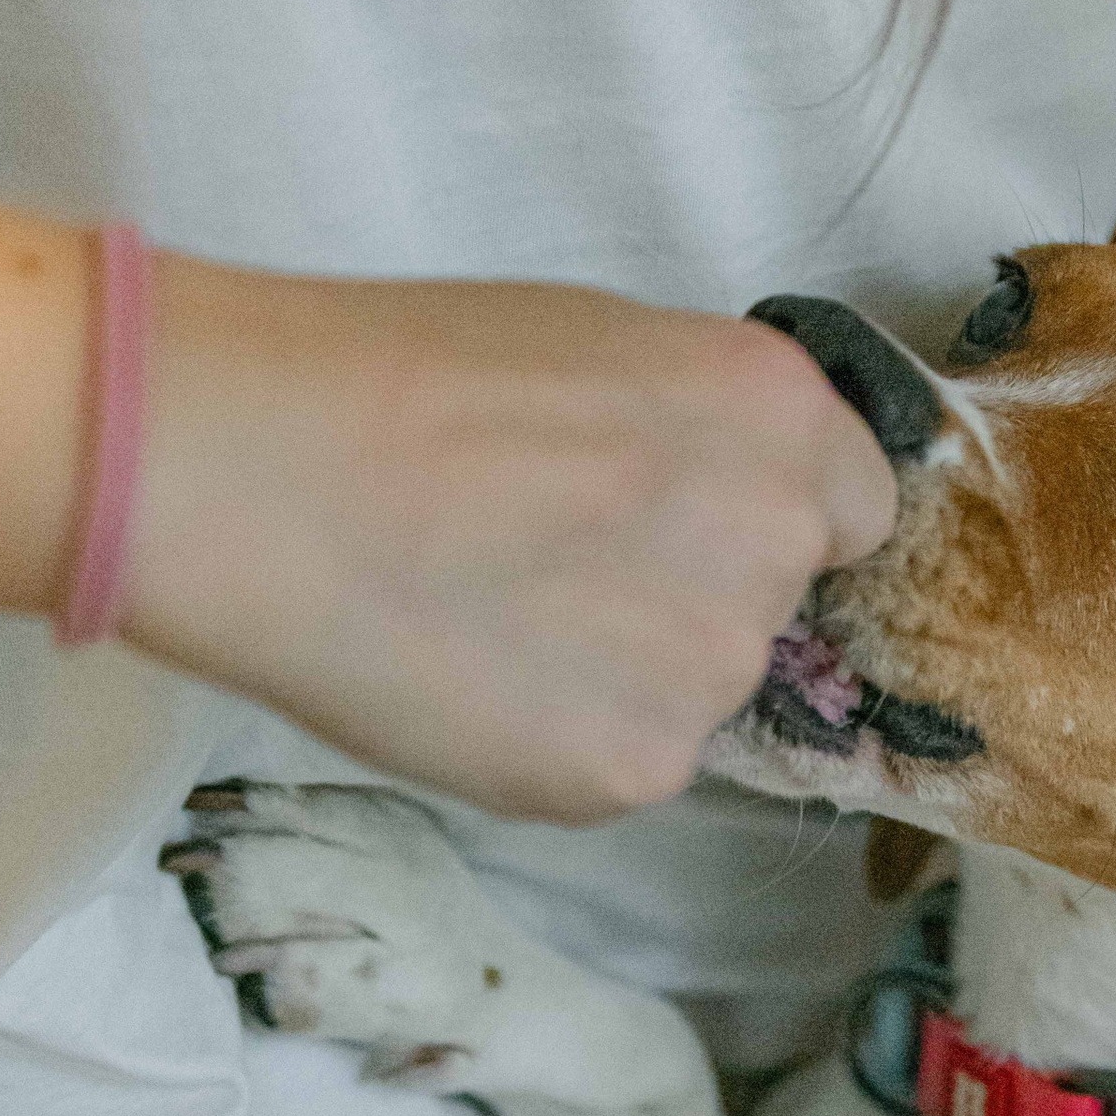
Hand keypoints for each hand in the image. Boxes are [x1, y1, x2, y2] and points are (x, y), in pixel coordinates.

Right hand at [122, 257, 897, 817]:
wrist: (263, 474)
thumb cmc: (395, 374)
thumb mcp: (594, 344)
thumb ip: (690, 430)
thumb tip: (701, 491)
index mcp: (778, 414)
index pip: (853, 507)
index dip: (759, 514)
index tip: (675, 518)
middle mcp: (775, 542)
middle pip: (772, 605)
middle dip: (685, 594)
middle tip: (547, 563)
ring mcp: (710, 669)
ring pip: (695, 691)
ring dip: (621, 675)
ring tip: (487, 617)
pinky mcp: (634, 771)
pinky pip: (624, 764)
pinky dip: (560, 740)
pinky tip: (470, 679)